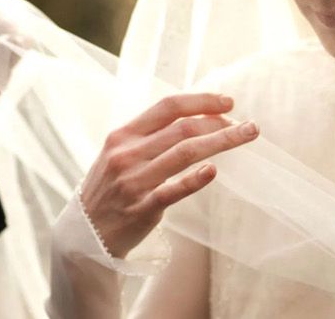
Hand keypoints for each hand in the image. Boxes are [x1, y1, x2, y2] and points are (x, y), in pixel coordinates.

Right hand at [80, 93, 257, 258]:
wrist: (85, 233)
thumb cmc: (111, 188)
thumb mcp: (120, 153)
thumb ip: (150, 136)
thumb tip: (196, 117)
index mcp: (123, 135)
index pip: (168, 107)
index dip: (201, 101)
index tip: (229, 102)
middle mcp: (127, 154)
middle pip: (182, 129)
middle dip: (220, 123)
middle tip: (249, 126)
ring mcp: (134, 181)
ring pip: (184, 154)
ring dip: (221, 143)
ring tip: (245, 137)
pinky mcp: (142, 209)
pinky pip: (173, 190)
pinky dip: (194, 180)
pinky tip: (214, 171)